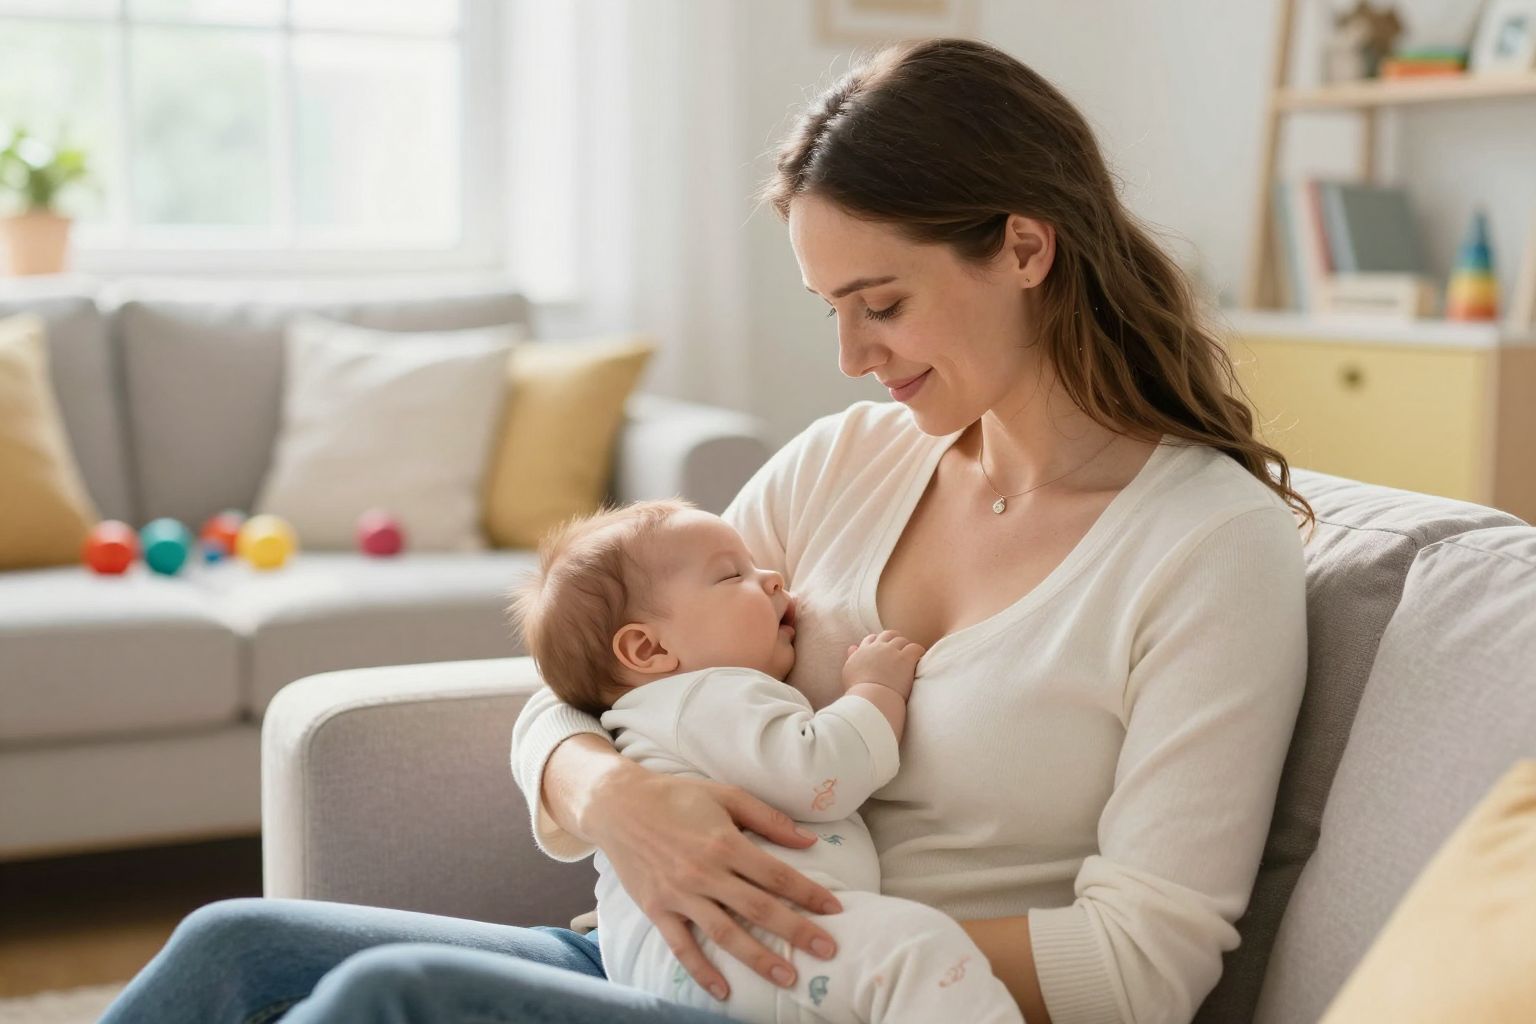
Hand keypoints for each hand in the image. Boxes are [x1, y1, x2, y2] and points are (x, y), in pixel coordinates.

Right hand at [584, 767, 843, 1000]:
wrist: (618, 805)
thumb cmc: (676, 796)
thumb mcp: (725, 795)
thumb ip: (768, 818)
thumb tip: (809, 840)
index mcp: (725, 842)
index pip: (776, 875)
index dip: (809, 893)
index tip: (835, 910)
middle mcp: (704, 872)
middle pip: (758, 908)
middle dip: (796, 931)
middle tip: (827, 950)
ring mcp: (679, 894)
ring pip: (725, 933)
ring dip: (758, 958)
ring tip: (789, 978)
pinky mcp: (657, 909)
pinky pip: (681, 946)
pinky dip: (701, 971)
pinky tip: (723, 991)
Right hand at [841, 629, 924, 699]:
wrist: (871, 698)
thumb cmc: (858, 691)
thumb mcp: (849, 672)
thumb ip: (852, 657)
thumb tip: (853, 647)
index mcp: (863, 651)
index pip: (871, 639)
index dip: (878, 642)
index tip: (883, 648)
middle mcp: (877, 647)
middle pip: (888, 635)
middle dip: (894, 639)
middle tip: (899, 649)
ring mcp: (891, 651)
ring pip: (902, 640)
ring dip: (906, 647)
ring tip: (910, 656)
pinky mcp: (905, 658)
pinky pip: (915, 648)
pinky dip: (918, 651)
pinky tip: (919, 658)